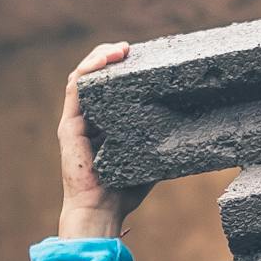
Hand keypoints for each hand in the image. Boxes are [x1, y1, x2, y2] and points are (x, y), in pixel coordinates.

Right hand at [55, 43, 146, 238]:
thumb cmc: (123, 192)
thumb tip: (191, 126)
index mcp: (102, 124)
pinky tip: (105, 59)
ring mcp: (75, 121)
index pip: (106, 87)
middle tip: (130, 49)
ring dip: (99, 57)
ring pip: (82, 76)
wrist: (100, 212)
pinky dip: (89, 68)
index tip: (140, 58)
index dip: (120, 69)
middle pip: (93, 76)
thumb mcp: (149, 158)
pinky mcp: (69, 125)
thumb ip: (160, 141)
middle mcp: (86, 119)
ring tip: (119, 49)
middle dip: (109, 57)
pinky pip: (76, 88)